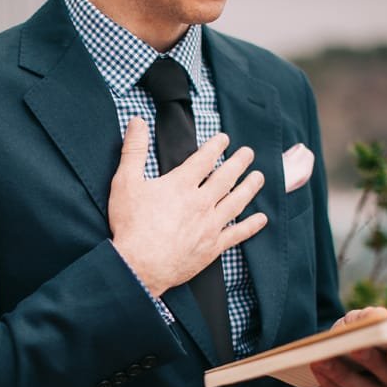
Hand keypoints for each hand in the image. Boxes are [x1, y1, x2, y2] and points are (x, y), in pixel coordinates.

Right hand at [109, 117, 266, 296]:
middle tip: (249, 153)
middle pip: (226, 177)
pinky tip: (261, 219)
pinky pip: (237, 234)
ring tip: (259, 177)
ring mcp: (209, 225)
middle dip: (238, 162)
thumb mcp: (125, 182)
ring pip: (236, 202)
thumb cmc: (130, 225)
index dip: (215, 146)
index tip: (225, 138)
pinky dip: (251, 226)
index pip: (204, 159)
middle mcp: (200, 202)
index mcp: (181, 184)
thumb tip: (137, 121)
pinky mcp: (212, 247)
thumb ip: (133, 150)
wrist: (139, 266)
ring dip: (249, 187)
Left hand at [311, 307, 386, 386]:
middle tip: (356, 348)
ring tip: (323, 358)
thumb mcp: (358, 321)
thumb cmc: (354, 334)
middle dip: (373, 363)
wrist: (330, 353)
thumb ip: (368, 316)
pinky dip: (328, 382)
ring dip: (343, 374)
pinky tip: (316, 367)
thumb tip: (378, 315)